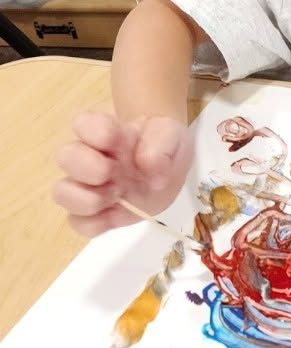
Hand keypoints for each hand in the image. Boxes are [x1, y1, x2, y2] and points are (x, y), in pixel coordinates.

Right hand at [54, 112, 191, 237]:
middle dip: (90, 168)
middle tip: (118, 174)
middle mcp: (92, 158)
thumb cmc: (164, 145)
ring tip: (117, 195)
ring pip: (62, 192)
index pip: (83, 123)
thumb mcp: (171, 134)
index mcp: (109, 132)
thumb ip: (161, 145)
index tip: (117, 140)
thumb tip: (150, 170)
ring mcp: (89, 187)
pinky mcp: (95, 214)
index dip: (94, 131)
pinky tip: (116, 216)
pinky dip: (94, 224)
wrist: (169, 170)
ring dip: (87, 199)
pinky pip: (77, 223)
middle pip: (65, 157)